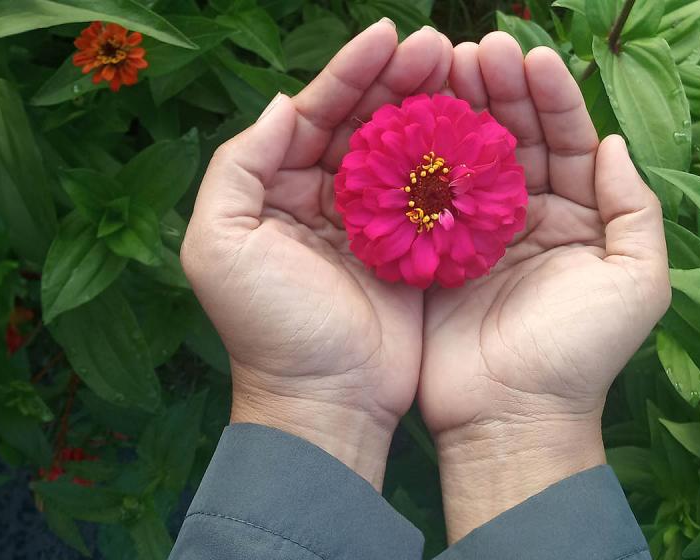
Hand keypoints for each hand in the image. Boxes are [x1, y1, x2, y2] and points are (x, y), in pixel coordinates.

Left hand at [182, 21, 451, 489]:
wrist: (324, 402)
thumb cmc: (267, 327)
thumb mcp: (219, 244)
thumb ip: (237, 166)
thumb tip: (280, 105)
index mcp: (278, 188)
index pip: (314, 113)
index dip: (349, 72)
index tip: (388, 35)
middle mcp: (327, 198)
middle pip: (366, 122)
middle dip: (400, 79)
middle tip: (441, 46)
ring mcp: (375, 224)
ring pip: (406, 150)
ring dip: (433, 108)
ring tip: (466, 69)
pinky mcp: (416, 252)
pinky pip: (436, 194)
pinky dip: (456, 161)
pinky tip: (480, 127)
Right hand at [418, 34, 670, 539]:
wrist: (513, 419)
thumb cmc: (582, 355)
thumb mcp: (636, 283)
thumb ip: (635, 211)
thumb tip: (614, 143)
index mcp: (580, 217)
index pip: (569, 139)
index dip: (552, 96)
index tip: (530, 55)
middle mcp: (529, 216)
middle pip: (516, 136)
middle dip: (499, 89)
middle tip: (476, 49)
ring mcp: (478, 232)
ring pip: (469, 155)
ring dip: (458, 108)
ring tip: (442, 66)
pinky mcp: (434, 253)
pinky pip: (428, 193)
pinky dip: (419, 155)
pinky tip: (408, 117)